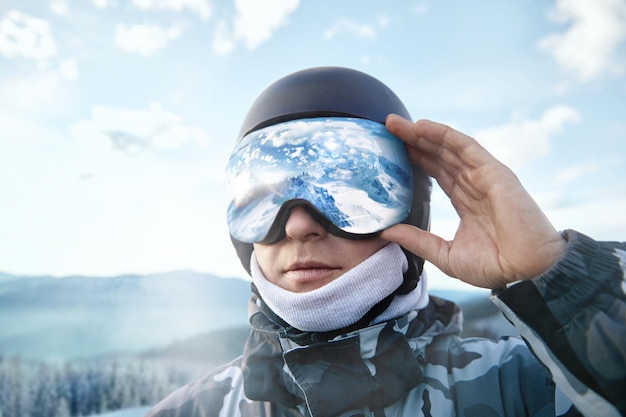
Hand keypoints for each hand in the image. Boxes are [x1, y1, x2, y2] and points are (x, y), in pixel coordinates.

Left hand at [381, 115, 565, 288]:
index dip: (416, 159)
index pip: (437, 173)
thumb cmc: (495, 267)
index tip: (392, 150)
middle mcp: (475, 185)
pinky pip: (466, 147)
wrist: (527, 272)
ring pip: (449, 148)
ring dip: (423, 133)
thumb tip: (386, 231)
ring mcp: (485, 177)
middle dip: (414, 141)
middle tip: (388, 128)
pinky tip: (422, 127)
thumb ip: (418, 241)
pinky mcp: (494, 173)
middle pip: (440, 156)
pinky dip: (444, 135)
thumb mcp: (445, 254)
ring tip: (396, 124)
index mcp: (466, 202)